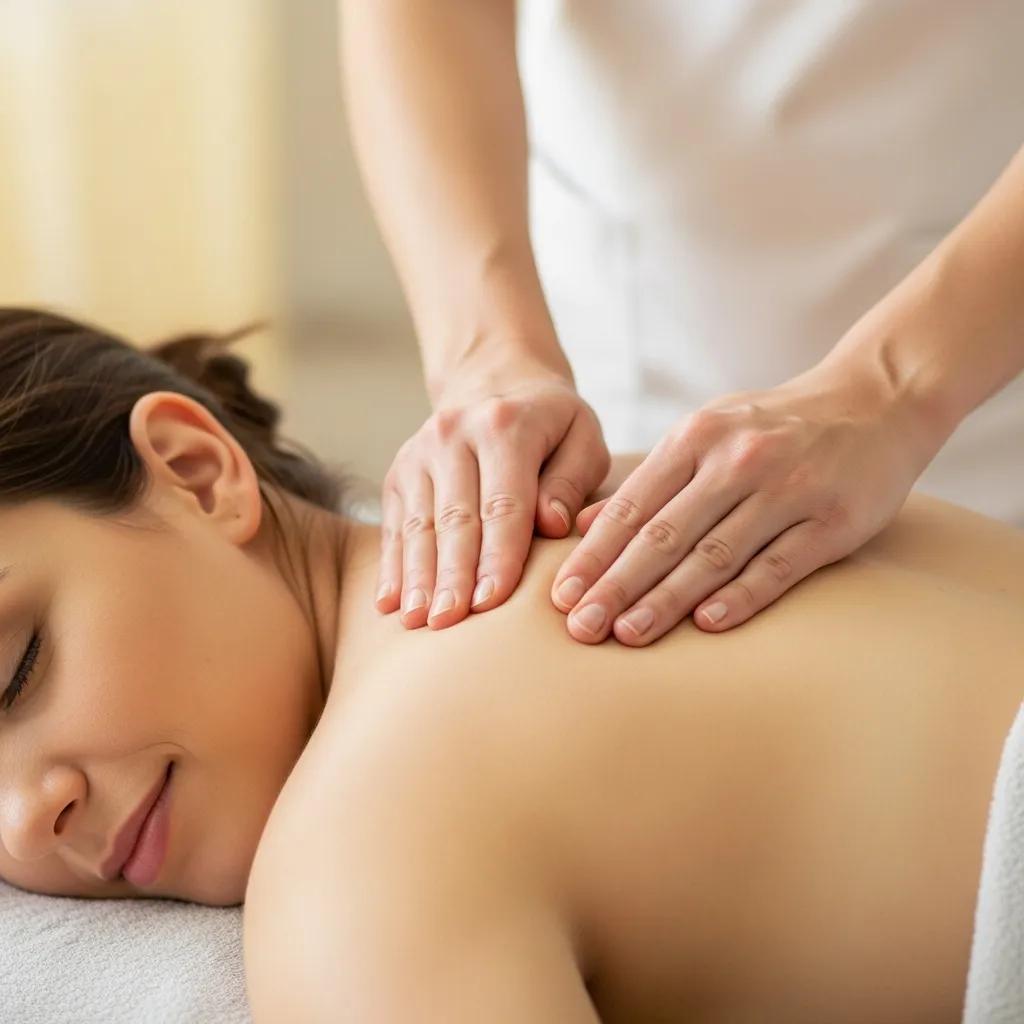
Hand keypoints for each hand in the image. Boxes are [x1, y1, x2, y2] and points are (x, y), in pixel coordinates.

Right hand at [376, 354, 610, 628]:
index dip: (497, 556)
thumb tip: (552, 523)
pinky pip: (394, 526)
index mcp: (505, 426)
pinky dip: (392, 567)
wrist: (493, 381)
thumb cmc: (551, 425)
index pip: (503, 503)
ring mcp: (419, 453)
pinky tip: (390, 605)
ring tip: (417, 623)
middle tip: (449, 623)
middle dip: (451, 576)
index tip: (492, 603)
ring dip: (417, 578)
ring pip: (418, 525)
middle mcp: (454, 435)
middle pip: (454, 519)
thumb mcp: (582, 436)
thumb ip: (571, 478)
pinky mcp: (398, 473)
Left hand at [548, 362, 947, 644]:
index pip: (633, 506)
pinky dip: (741, 596)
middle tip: (580, 628)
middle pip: (664, 534)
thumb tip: (581, 525)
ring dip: (666, 598)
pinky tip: (706, 626)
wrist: (877, 400)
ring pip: (714, 554)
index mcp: (698, 437)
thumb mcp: (708, 432)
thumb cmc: (775, 426)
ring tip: (627, 634)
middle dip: (616, 585)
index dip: (594, 554)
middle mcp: (737, 460)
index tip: (560, 597)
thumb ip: (650, 479)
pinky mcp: (834, 520)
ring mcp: (788, 489)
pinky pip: (779, 566)